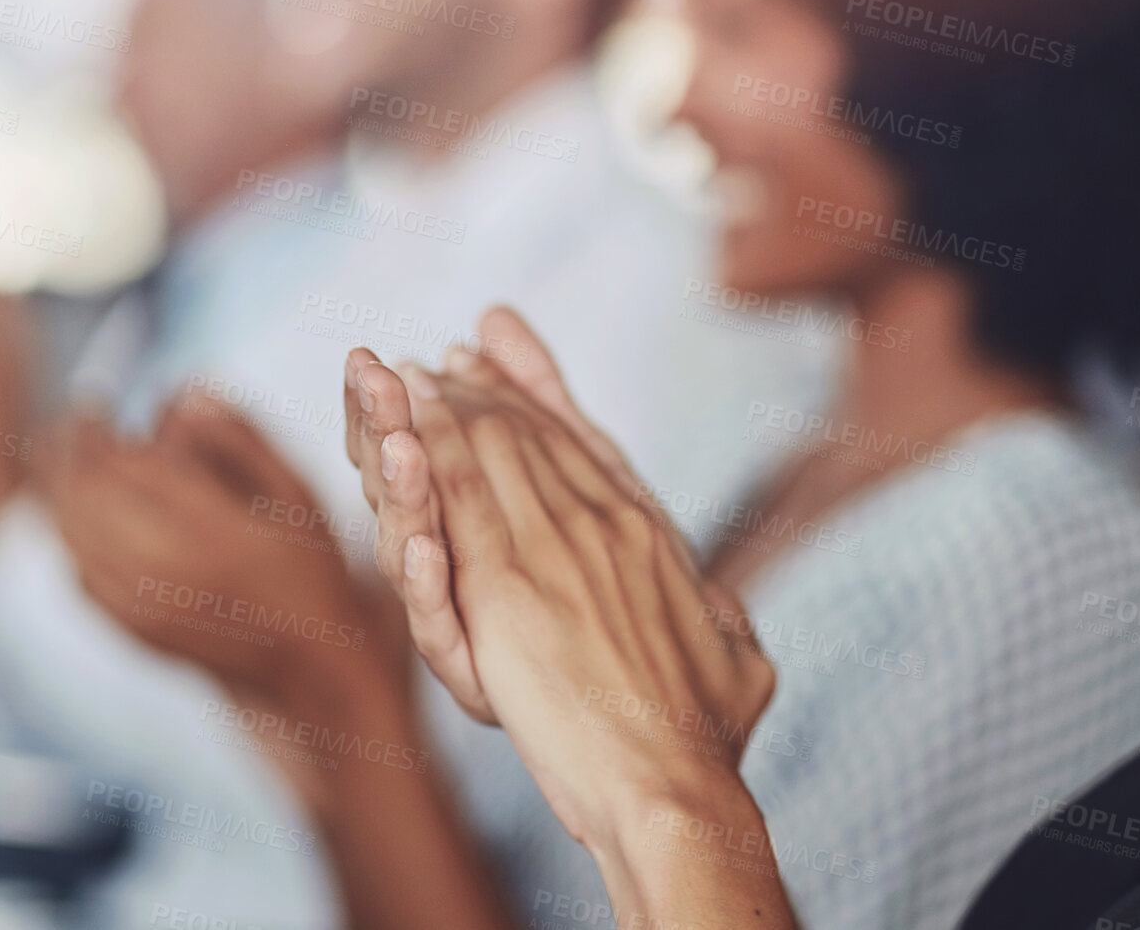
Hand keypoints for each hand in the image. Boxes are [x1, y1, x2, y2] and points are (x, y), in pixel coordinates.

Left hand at [40, 398, 398, 707]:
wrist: (311, 669)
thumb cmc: (312, 573)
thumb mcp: (296, 495)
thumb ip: (241, 440)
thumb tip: (184, 391)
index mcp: (215, 532)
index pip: (129, 466)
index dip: (98, 427)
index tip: (95, 398)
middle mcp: (169, 572)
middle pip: (87, 498)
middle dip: (68, 451)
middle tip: (73, 420)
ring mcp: (143, 607)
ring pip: (71, 535)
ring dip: (58, 491)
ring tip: (66, 457)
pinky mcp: (131, 629)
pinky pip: (76, 574)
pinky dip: (66, 536)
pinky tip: (76, 515)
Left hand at [344, 309, 775, 848]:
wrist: (677, 783)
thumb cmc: (710, 737)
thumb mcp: (740, 660)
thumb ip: (723, 621)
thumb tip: (727, 611)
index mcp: (652, 537)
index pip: (589, 444)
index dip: (544, 395)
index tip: (506, 355)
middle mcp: (607, 526)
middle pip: (534, 435)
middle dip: (487, 389)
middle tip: (448, 357)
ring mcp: (559, 552)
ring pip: (493, 454)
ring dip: (445, 407)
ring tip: (406, 371)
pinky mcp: (507, 591)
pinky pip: (460, 504)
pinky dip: (431, 454)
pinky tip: (399, 423)